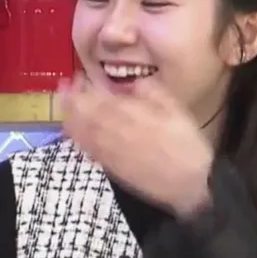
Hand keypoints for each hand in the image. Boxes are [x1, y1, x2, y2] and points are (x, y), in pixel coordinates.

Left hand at [59, 75, 214, 217]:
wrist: (188, 181)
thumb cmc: (184, 141)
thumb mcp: (174, 106)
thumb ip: (150, 90)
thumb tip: (132, 82)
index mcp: (126, 112)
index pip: (93, 95)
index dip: (81, 86)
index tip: (78, 76)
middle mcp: (110, 130)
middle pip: (78, 112)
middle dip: (69, 98)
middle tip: (67, 88)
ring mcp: (106, 150)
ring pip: (77, 131)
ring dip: (68, 115)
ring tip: (68, 106)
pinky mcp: (108, 166)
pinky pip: (85, 148)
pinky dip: (76, 135)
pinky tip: (78, 130)